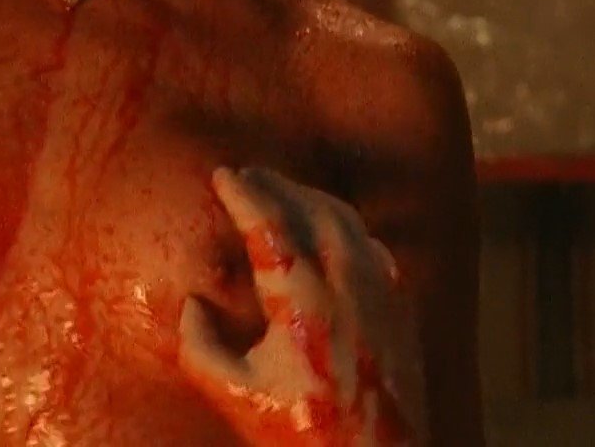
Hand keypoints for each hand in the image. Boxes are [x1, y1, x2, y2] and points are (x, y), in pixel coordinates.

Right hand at [178, 166, 427, 444]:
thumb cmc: (300, 433)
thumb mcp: (233, 393)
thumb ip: (200, 344)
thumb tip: (194, 303)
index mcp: (304, 304)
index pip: (271, 226)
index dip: (244, 194)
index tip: (222, 174)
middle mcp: (348, 288)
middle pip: (313, 209)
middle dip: (278, 185)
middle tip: (248, 174)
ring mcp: (380, 295)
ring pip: (348, 222)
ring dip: (312, 199)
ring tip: (282, 192)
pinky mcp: (400, 310)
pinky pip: (373, 246)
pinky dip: (346, 226)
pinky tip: (331, 231)